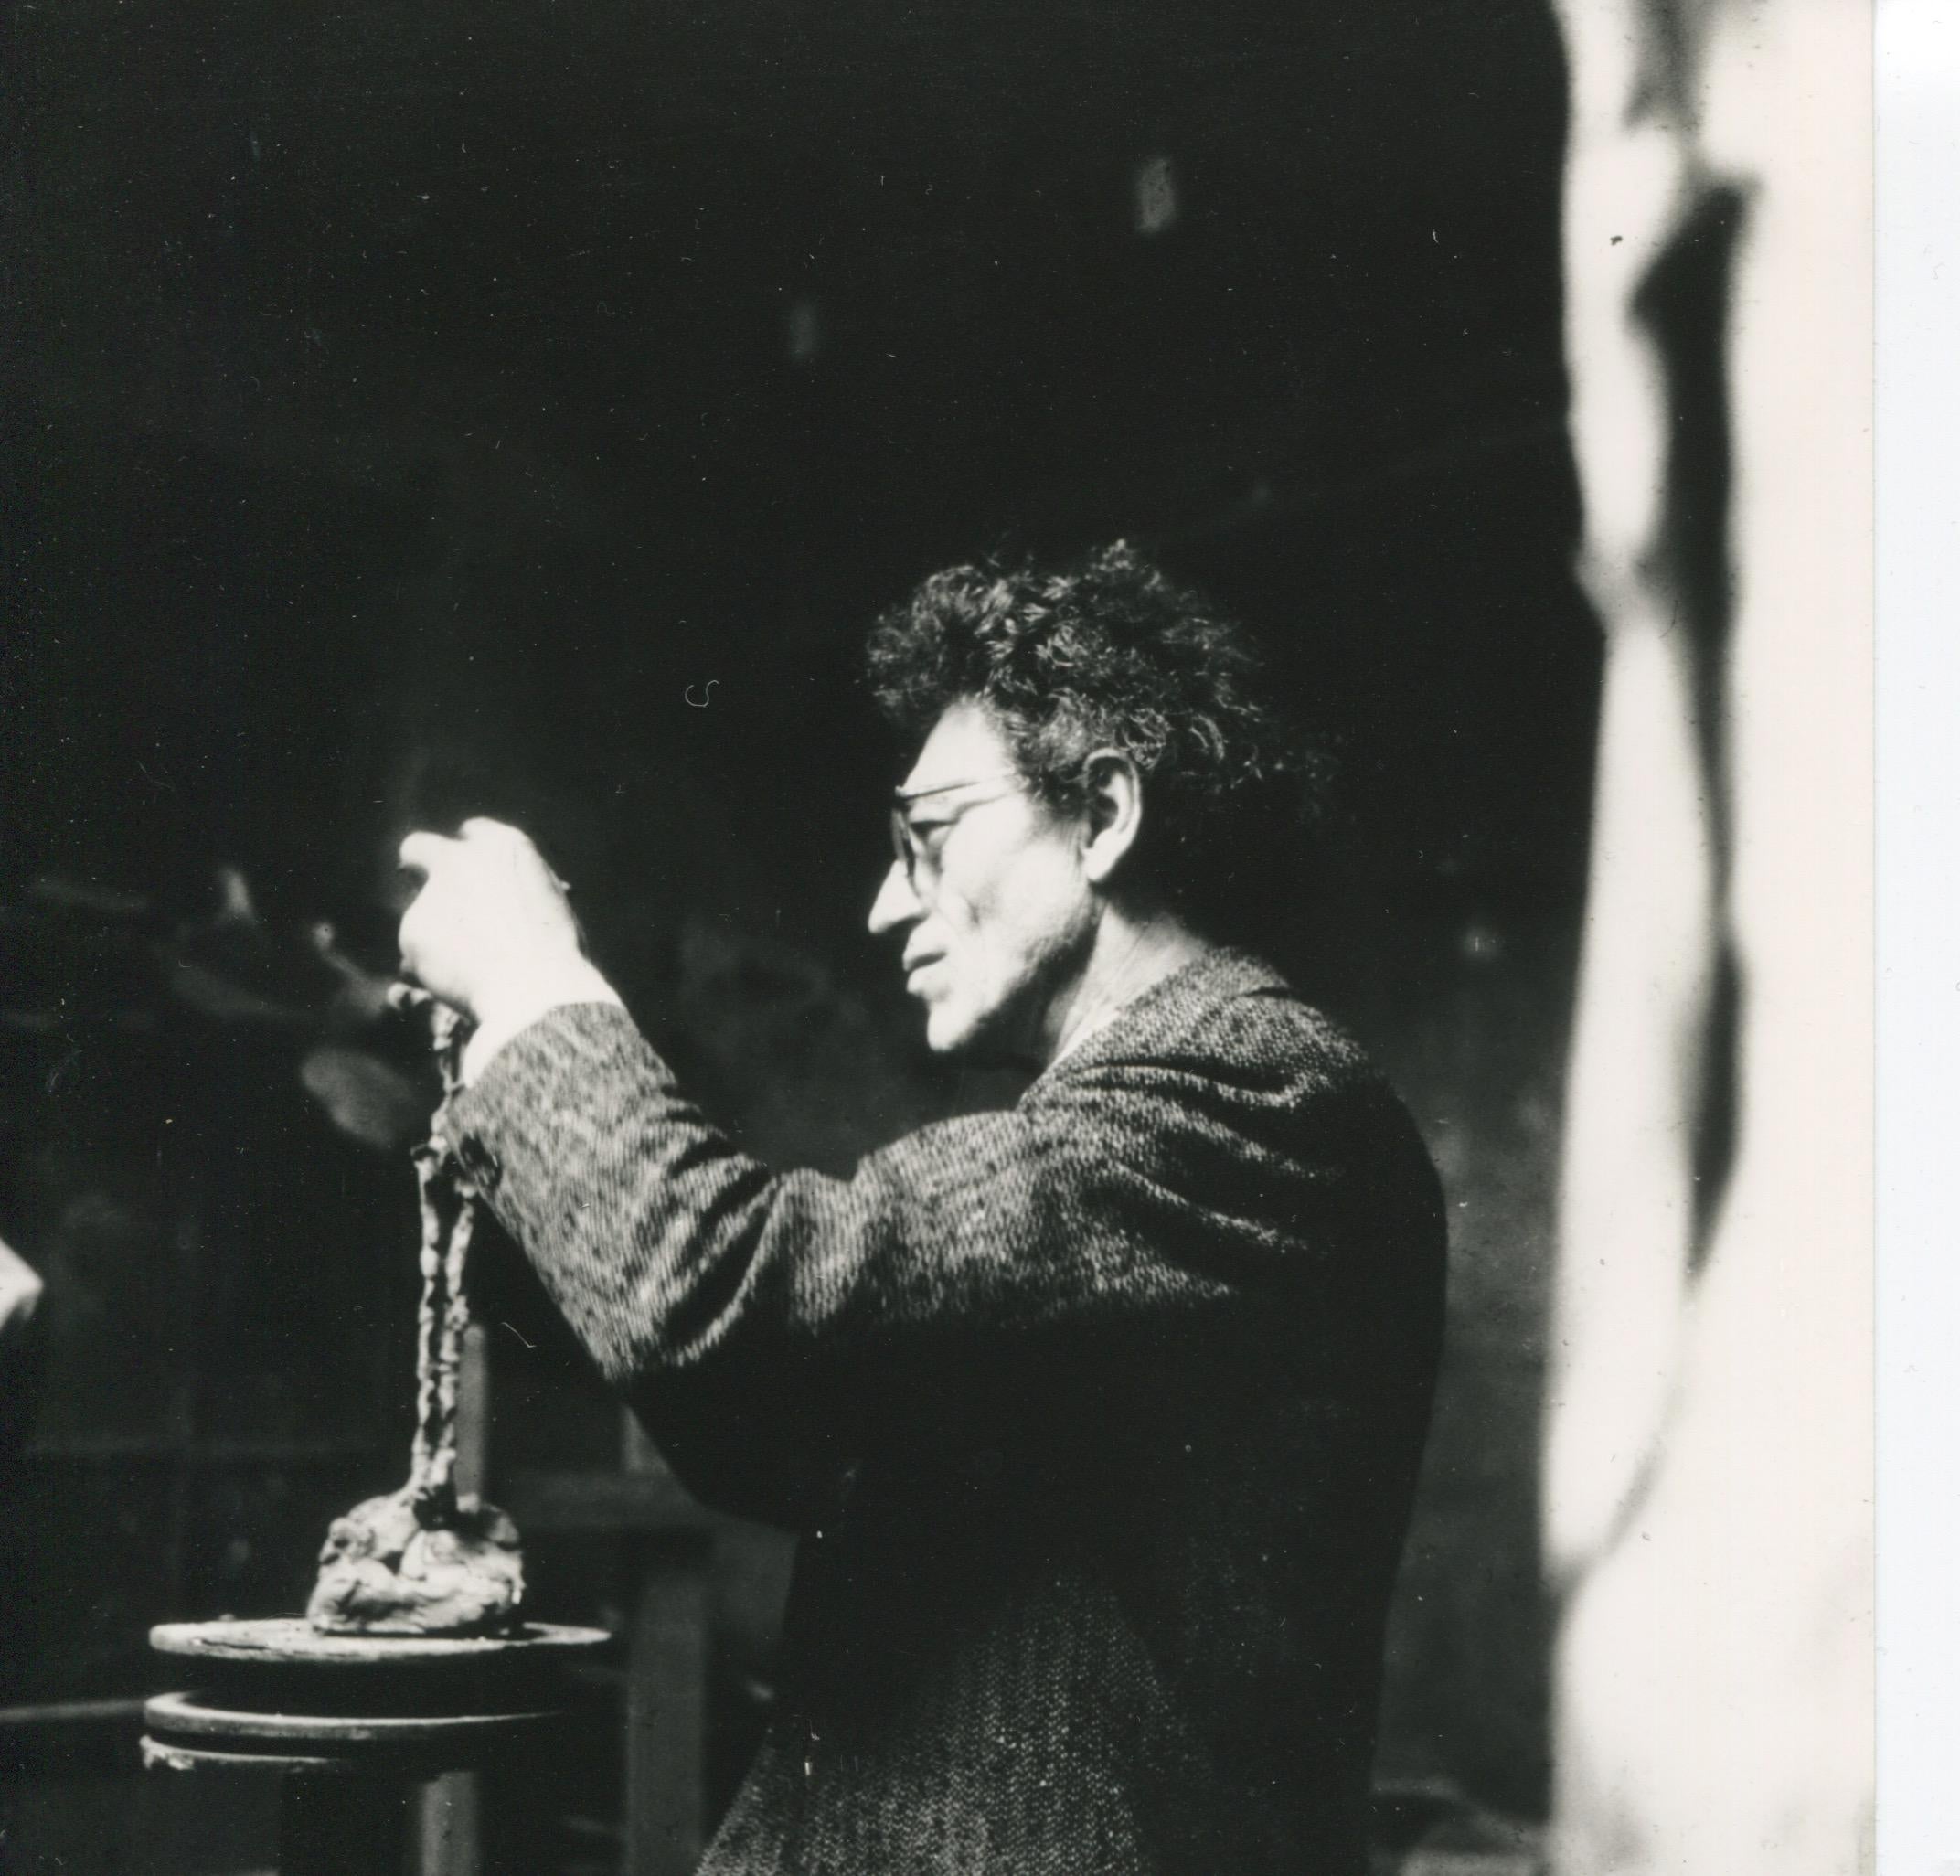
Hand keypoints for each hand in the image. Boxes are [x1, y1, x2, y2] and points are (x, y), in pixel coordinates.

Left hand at [397, 819, 621, 1074]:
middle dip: (418, 866)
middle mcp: (463, 859)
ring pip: (420, 914)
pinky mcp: (414, 927)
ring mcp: (433, 892)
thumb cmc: (556, 956)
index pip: (474, 833)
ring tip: (472, 971)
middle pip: (419, 848)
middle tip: (420, 888)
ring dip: (436, 937)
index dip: (470, 855)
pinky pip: (414, 951)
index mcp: (507, 847)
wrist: (536, 991)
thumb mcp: (548, 909)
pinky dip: (428, 967)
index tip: (471, 874)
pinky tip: (457, 985)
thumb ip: (513, 893)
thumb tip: (496, 902)